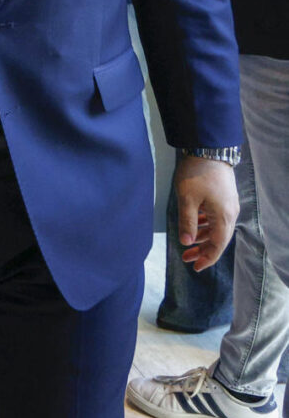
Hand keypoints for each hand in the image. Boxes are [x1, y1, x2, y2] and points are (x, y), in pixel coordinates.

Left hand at [175, 154, 238, 271]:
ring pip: (216, 228)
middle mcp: (230, 213)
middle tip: (186, 259)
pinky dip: (205, 225)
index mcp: (223, 216)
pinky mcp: (223, 198)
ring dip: (202, 237)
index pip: (218, 245)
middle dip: (203, 250)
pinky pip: (215, 218)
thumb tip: (187, 242)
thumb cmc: (196, 174)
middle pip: (218, 238)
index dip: (207, 258)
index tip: (195, 267)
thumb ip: (187, 222)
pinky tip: (194, 226)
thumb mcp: (187, 199)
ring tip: (187, 245)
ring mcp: (228, 205)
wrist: (208, 150)